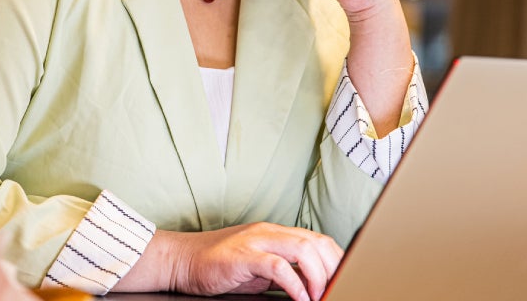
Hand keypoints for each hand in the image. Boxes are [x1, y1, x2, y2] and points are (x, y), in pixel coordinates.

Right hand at [168, 223, 342, 300]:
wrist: (182, 260)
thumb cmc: (219, 267)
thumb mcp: (260, 270)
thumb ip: (286, 273)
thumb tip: (314, 288)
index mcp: (276, 234)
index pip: (319, 240)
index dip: (337, 261)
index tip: (345, 283)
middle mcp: (269, 232)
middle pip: (316, 242)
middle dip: (334, 269)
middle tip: (336, 292)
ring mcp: (255, 241)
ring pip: (302, 249)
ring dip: (318, 277)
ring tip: (319, 298)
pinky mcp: (242, 255)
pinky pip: (277, 266)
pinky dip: (294, 283)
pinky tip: (299, 298)